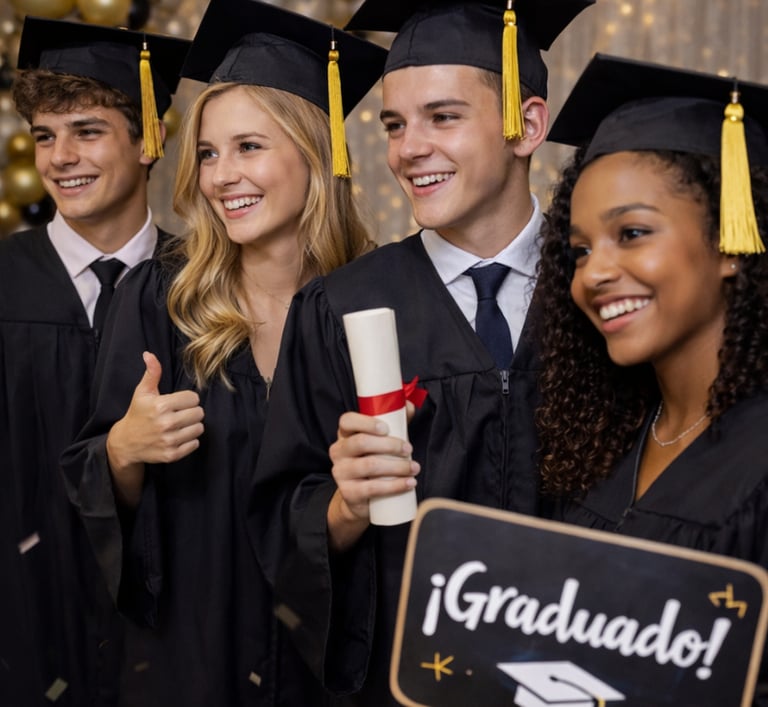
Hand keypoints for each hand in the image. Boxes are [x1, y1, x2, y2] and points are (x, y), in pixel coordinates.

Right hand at [106, 351, 203, 504]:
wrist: (125, 443)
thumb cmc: (137, 414)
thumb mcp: (142, 392)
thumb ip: (151, 373)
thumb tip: (149, 354)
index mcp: (161, 405)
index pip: (194, 398)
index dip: (187, 399)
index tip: (178, 403)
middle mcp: (166, 423)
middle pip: (199, 413)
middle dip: (191, 412)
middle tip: (180, 414)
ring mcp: (169, 440)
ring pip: (199, 428)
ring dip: (192, 426)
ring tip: (179, 425)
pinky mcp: (172, 454)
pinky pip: (195, 443)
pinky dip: (190, 440)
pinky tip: (178, 436)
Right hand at [327, 411, 419, 551]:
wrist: (362, 498)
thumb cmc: (374, 460)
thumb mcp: (382, 440)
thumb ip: (395, 421)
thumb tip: (410, 405)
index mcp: (345, 434)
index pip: (347, 421)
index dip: (366, 422)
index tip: (386, 428)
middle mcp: (338, 451)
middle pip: (361, 442)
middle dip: (390, 445)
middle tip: (409, 449)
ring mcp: (341, 472)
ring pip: (369, 465)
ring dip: (397, 466)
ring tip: (414, 468)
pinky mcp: (349, 493)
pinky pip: (372, 488)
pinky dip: (395, 485)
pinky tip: (409, 483)